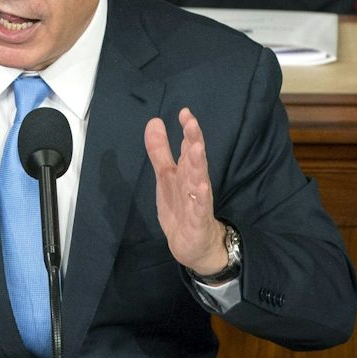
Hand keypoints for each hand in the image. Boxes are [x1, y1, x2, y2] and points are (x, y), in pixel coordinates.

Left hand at [143, 107, 227, 276]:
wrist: (193, 245)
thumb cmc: (181, 206)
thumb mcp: (166, 176)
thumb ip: (160, 150)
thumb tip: (154, 121)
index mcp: (186, 170)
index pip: (189, 145)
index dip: (188, 129)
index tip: (184, 112)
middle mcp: (194, 182)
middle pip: (195, 158)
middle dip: (194, 140)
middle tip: (191, 123)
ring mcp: (198, 200)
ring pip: (199, 179)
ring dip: (198, 164)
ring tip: (196, 148)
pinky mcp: (198, 219)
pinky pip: (200, 207)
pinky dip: (201, 196)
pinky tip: (202, 186)